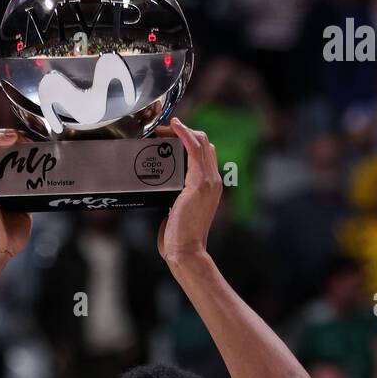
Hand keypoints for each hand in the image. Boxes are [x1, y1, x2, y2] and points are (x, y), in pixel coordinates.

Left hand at [154, 118, 221, 267]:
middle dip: (184, 132)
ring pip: (201, 142)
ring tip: (163, 128)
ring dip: (181, 131)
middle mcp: (214, 181)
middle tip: (162, 131)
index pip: (205, 155)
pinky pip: (194, 149)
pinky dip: (184, 134)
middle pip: (204, 144)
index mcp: (210, 187)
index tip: (170, 137)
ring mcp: (208, 181)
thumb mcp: (179, 211)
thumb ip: (176, 199)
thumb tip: (164, 193)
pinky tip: (175, 126)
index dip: (189, 141)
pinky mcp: (199, 182)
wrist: (187, 251)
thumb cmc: (180, 238)